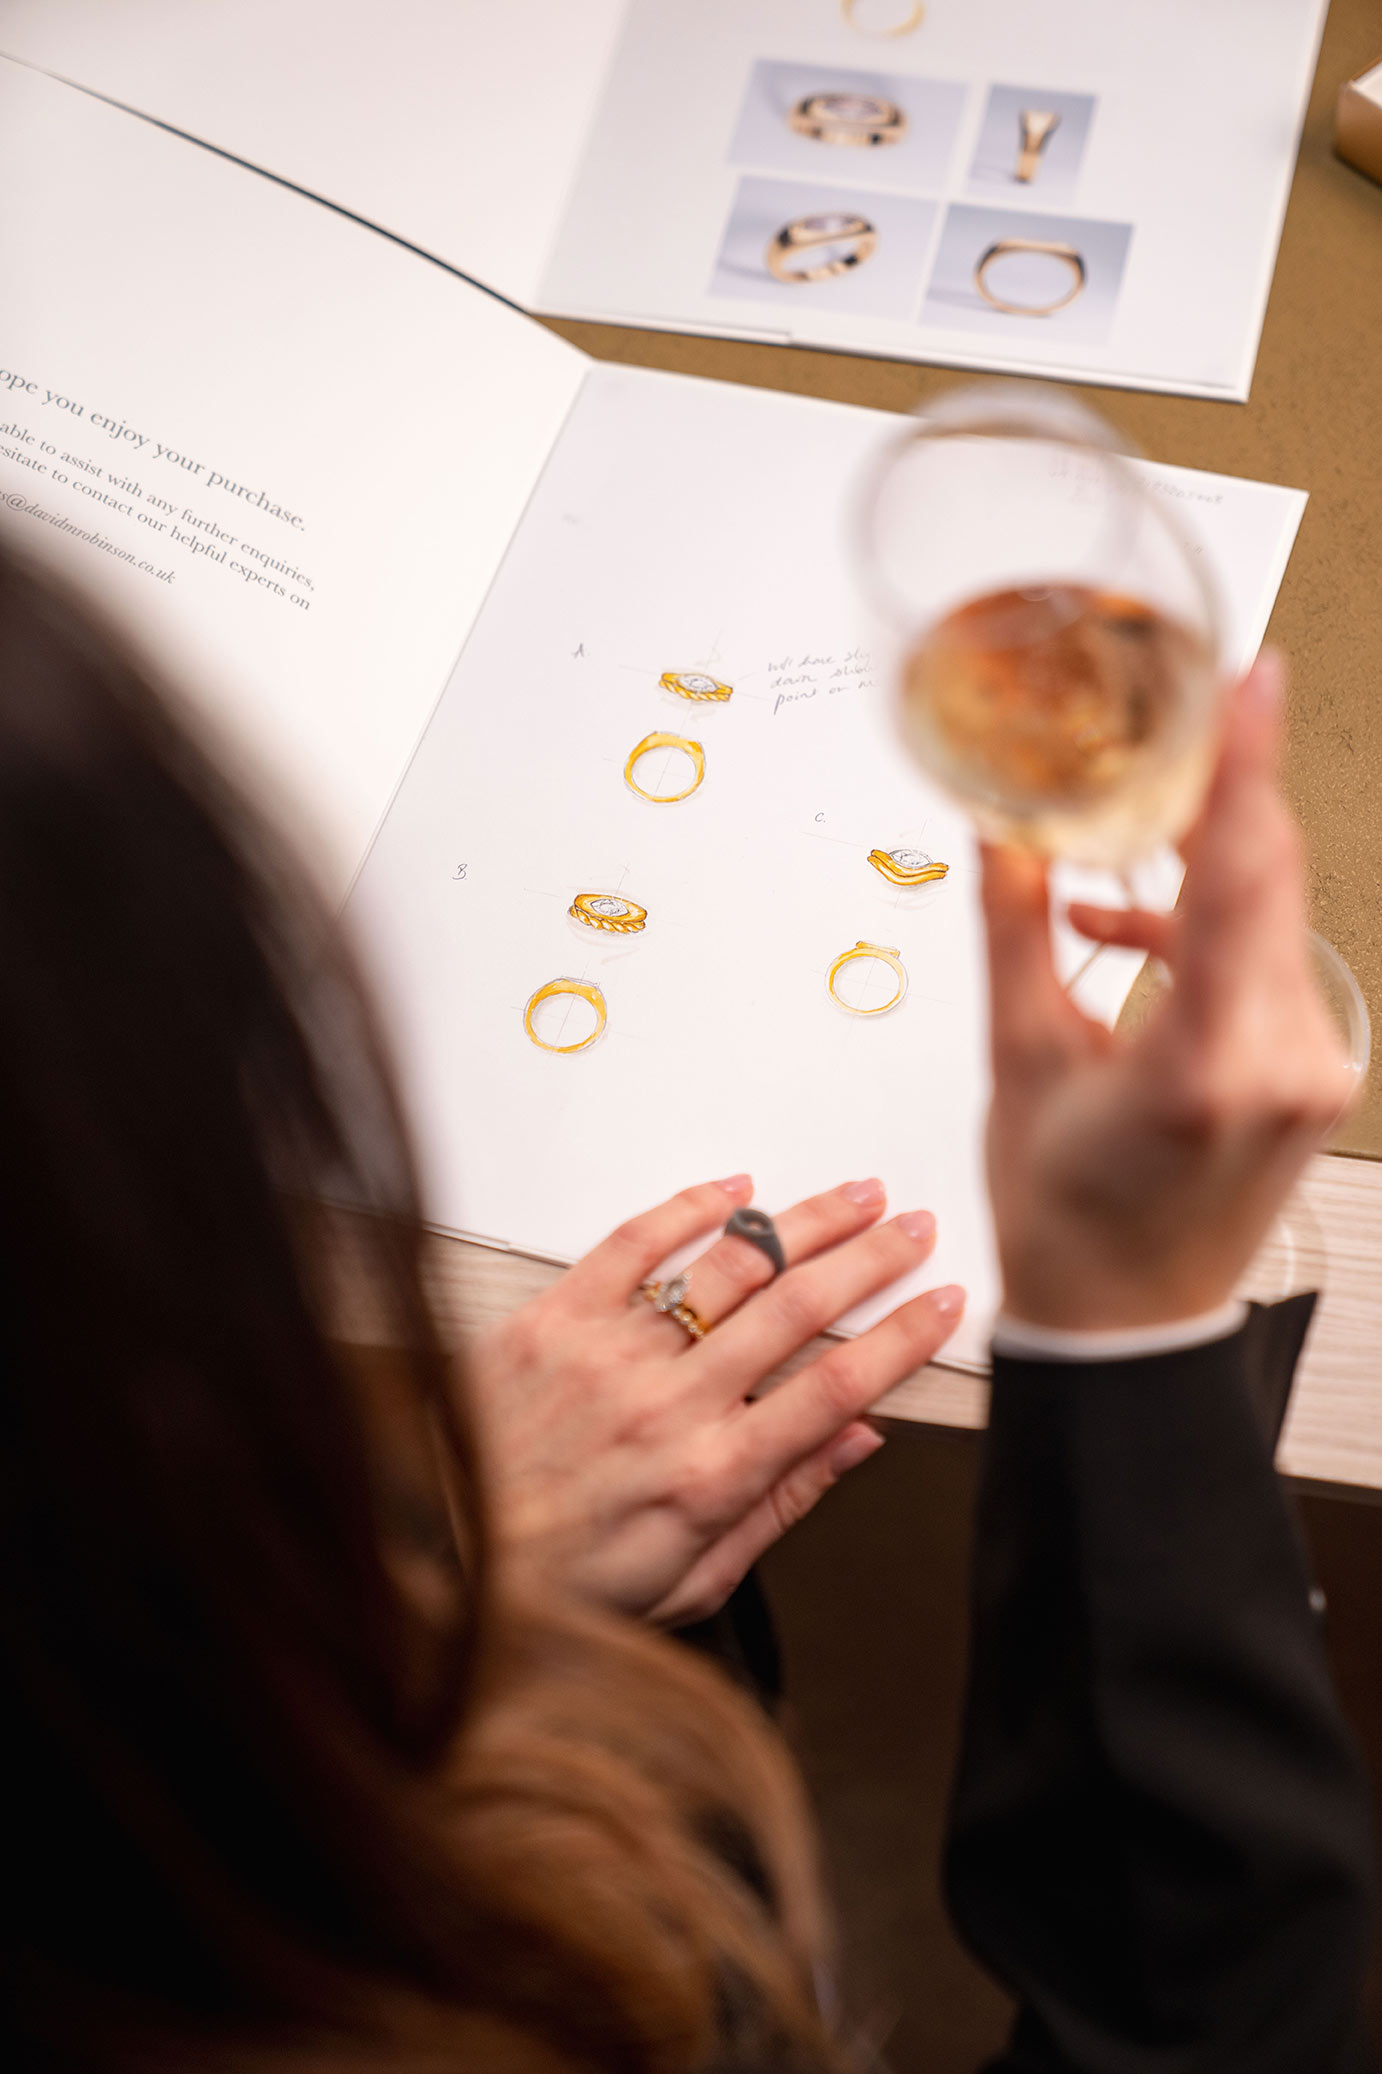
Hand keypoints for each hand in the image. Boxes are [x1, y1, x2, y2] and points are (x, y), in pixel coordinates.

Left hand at [470, 1174, 962, 1624]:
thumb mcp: (696, 1579)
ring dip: (803, 1224)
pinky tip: (735, 1190)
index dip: (904, 1337)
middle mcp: (671, 1404)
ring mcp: (613, 1353)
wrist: (447, 1561)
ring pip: (732, 1265)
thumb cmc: (565, 1584)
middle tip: (912, 1228)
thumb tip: (858, 1439)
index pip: (840, 1386)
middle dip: (872, 1259)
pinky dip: (691, 1208)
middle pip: (800, 1308)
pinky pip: (634, 1243)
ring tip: (850, 1197)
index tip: (942, 1302)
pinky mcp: (556, 1318)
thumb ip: (784, 1501)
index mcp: (714, 1473)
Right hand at [982, 652, 1355, 1332]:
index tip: (1252, 683)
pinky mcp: (1310, 1072)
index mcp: (1204, 1063)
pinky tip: (1129, 938)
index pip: (1238, 879)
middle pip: (1263, 881)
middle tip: (1173, 724)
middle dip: (1213, 797)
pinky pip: (1265, 963)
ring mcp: (1310, 1069)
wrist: (1124, 1325)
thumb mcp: (1020, 1064)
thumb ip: (1016, 931)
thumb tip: (1003, 832)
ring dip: (1192, 876)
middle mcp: (1282, 1061)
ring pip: (1266, 917)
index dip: (1244, 769)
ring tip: (1103, 879)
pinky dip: (1203, 936)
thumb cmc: (1068, 1224)